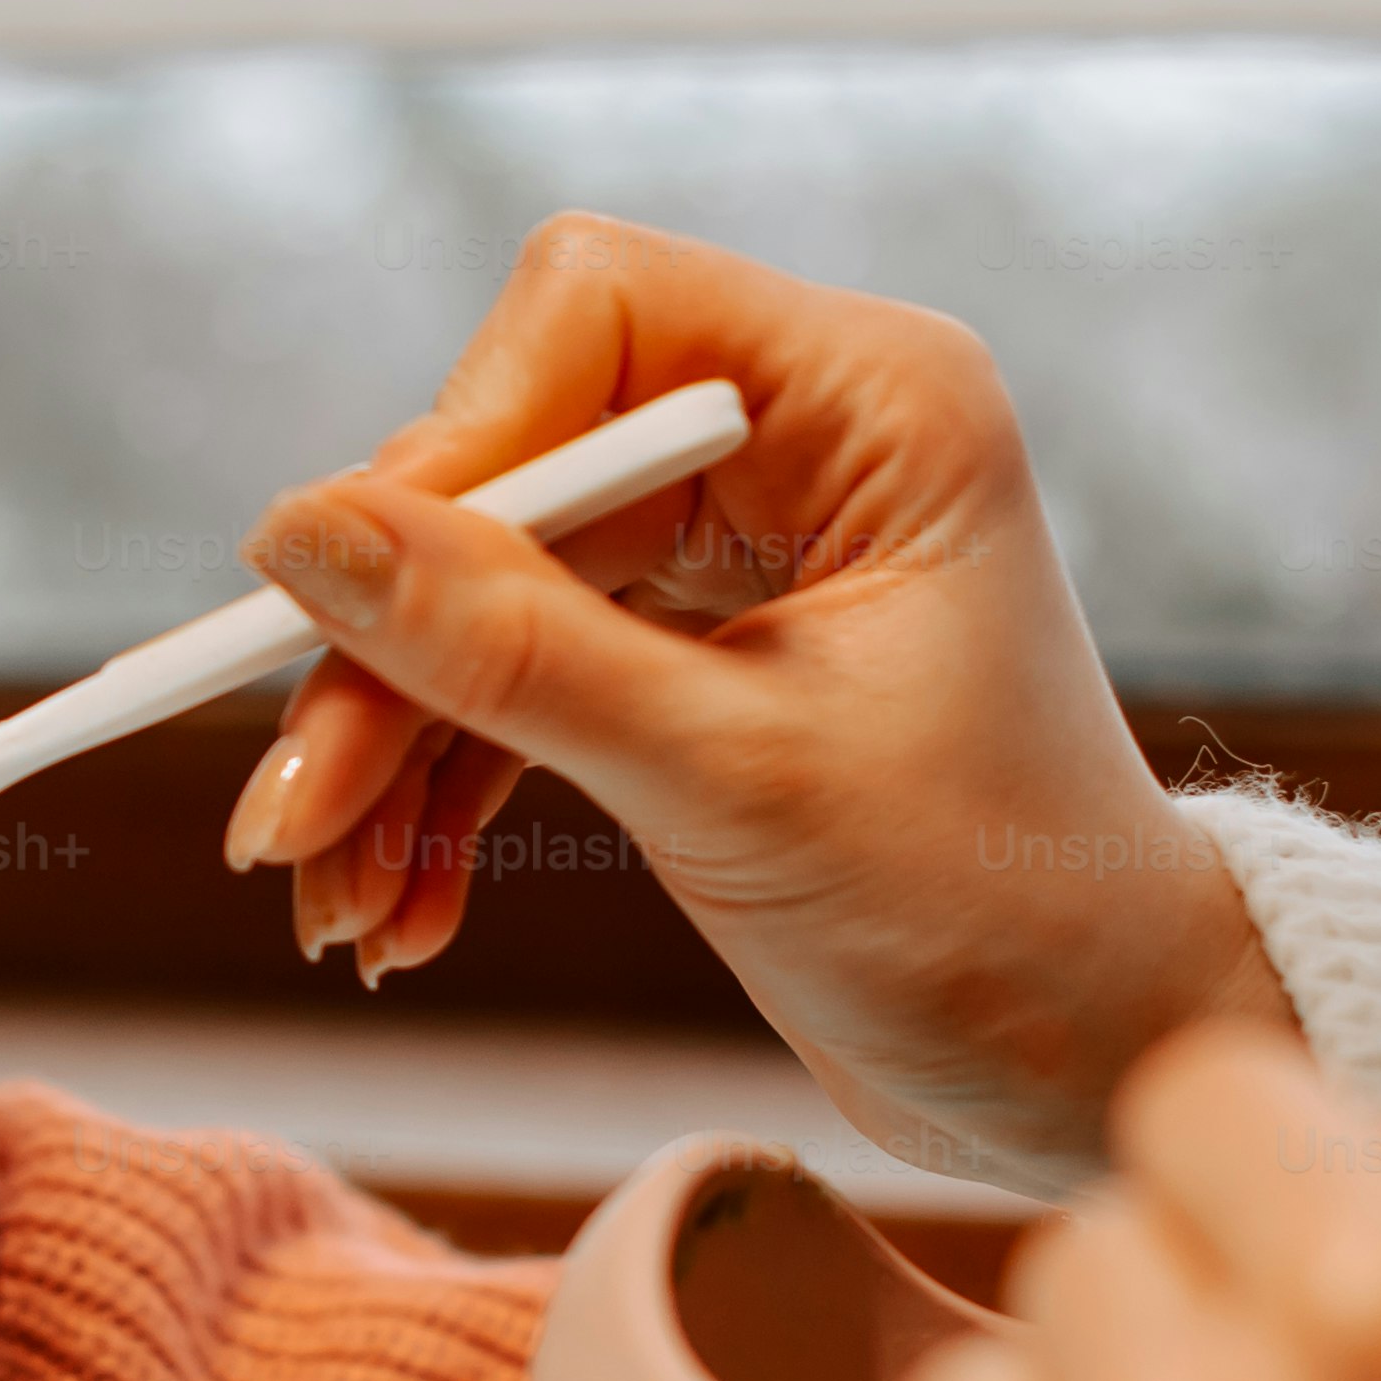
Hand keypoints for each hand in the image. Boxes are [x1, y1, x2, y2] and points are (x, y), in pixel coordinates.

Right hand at [229, 214, 1288, 1183]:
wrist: (1092, 1066)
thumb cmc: (989, 914)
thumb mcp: (733, 782)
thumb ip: (512, 650)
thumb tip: (296, 532)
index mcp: (870, 399)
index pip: (588, 315)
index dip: (449, 450)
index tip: (337, 610)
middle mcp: (803, 437)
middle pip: (510, 469)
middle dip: (388, 653)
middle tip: (288, 818)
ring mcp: (742, 545)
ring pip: (487, 584)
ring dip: (393, 746)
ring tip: (334, 908)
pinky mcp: (696, 651)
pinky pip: (517, 672)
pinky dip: (444, 787)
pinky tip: (397, 910)